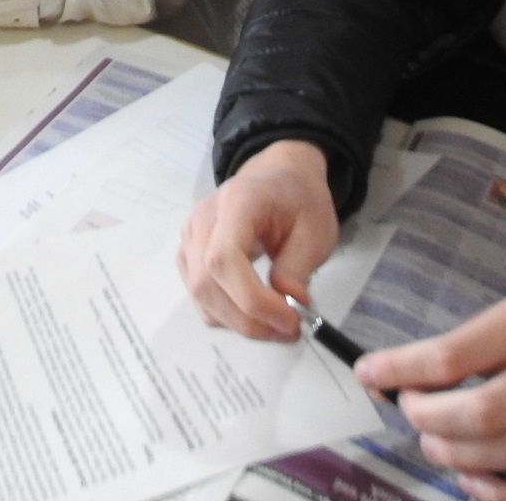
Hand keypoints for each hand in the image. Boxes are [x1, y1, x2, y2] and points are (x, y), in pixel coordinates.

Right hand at [177, 139, 338, 341]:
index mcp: (237, 203)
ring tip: (276, 322)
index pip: (223, 259)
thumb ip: (298, 268)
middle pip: (206, 282)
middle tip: (289, 329)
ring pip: (200, 294)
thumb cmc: (298, 198)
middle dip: (247, 318)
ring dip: (238, 320)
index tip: (289, 319)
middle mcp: (203, 219)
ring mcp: (191, 236)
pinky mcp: (189, 253)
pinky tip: (255, 312)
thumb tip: (288, 306)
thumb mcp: (316, 230)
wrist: (278, 176)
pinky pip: (199, 294)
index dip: (251, 299)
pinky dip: (226, 313)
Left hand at [355, 270, 505, 500]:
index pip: (449, 357)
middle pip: (478, 413)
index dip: (399, 371)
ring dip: (455, 456)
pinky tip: (472, 482)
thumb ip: (463, 347)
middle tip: (412, 413)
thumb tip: (400, 379)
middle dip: (427, 420)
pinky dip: (502, 495)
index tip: (369, 375)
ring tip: (435, 443)